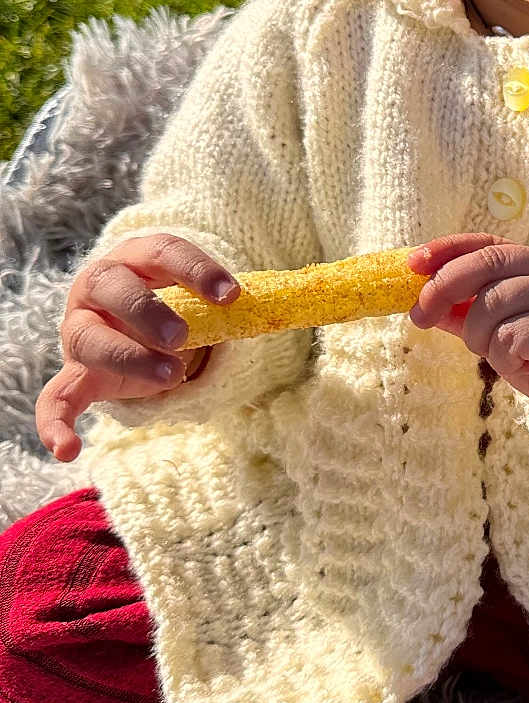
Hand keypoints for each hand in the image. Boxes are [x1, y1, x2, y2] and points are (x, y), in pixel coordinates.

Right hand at [34, 233, 238, 461]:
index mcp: (138, 259)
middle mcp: (101, 288)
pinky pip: (57, 398)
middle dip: (148, 311)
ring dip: (130, 360)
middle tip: (184, 337)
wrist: (135, 322)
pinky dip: (57, 423)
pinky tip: (68, 450)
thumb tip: (296, 306)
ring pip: (92, 341)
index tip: (231, 295)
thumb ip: (233, 302)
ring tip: (172, 376)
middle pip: (114, 288)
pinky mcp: (77, 372)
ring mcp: (83, 330)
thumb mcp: (203, 297)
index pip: (163, 252)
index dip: (196, 270)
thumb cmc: (179, 303)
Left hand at [407, 234, 528, 432]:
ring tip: (507, 357)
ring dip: (481, 340)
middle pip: (485, 264)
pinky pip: (508, 338)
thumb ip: (466, 311)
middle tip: (420, 317)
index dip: (447, 249)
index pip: (488, 242)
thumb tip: (421, 301)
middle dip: (442, 289)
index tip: (412, 264)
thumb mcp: (499, 331)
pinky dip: (505, 359)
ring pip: (490, 306)